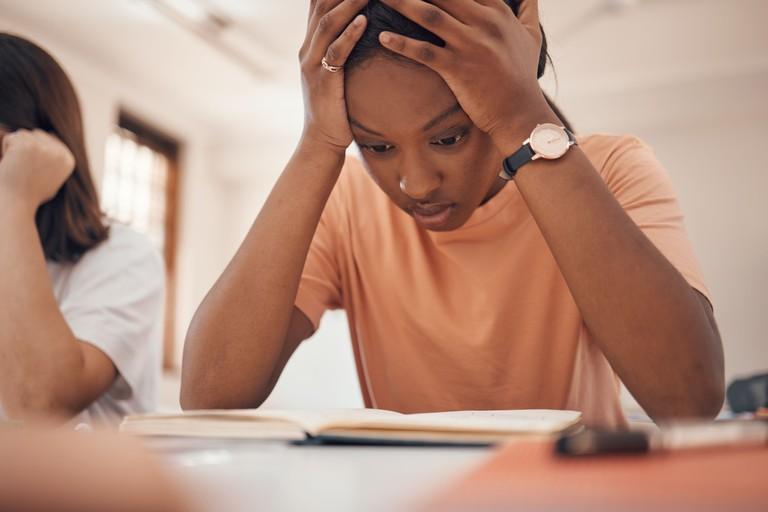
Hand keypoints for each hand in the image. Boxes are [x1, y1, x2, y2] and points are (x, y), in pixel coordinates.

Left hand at [0, 129, 74, 211]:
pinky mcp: (29, 145)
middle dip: (25, 147)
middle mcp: (60, 153)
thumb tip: (53, 135)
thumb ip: (55, 159)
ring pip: (22, 135)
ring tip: (18, 168)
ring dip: (14, 149)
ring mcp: (46, 148)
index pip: (48, 138)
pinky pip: (10, 139)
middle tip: (24, 169)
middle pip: (35, 134)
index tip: (31, 169)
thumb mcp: (52, 177)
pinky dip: (6, 151)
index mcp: (68, 159)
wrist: (16, 203)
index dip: (34, 152)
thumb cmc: (29, 194)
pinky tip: (11, 166)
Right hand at [299, 0, 368, 153]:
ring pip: (328, 24)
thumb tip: (362, 23)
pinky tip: (364, 21)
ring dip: (349, 3)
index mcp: (311, 42)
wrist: (322, 140)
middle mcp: (308, 47)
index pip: (319, 2)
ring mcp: (312, 64)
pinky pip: (336, 53)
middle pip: (322, 5)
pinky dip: (350, 35)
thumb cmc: (337, 104)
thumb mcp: (336, 69)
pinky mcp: (323, 82)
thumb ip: (342, 45)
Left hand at [377, 0, 555, 145]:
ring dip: (401, 4)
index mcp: (499, 12)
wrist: (521, 113)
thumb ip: (528, 9)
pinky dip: (402, 44)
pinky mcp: (458, 69)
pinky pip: (424, 52)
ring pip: (429, 16)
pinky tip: (383, 37)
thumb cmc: (522, 76)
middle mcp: (485, 23)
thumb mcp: (532, 35)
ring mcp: (471, 45)